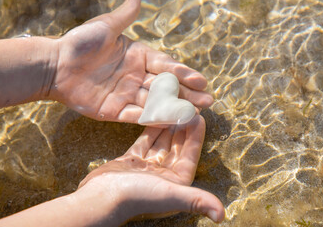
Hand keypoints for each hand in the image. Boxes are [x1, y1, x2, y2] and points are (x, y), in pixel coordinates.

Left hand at [49, 0, 212, 122]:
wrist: (55, 65)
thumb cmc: (80, 43)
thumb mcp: (106, 26)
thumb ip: (125, 15)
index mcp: (138, 56)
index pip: (166, 66)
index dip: (183, 73)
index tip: (201, 80)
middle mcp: (136, 76)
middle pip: (166, 87)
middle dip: (188, 94)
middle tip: (209, 100)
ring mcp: (127, 95)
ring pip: (156, 103)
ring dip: (176, 108)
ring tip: (197, 113)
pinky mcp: (115, 111)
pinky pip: (137, 116)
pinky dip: (154, 119)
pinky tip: (171, 122)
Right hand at [77, 115, 224, 224]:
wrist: (100, 198)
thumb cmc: (136, 196)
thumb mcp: (170, 194)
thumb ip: (196, 200)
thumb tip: (221, 215)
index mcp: (176, 182)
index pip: (190, 154)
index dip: (196, 135)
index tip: (200, 116)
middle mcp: (164, 175)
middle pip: (177, 146)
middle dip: (183, 127)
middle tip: (186, 106)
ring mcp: (148, 168)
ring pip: (161, 141)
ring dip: (168, 125)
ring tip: (173, 106)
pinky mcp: (132, 161)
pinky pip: (145, 141)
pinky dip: (151, 129)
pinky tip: (155, 115)